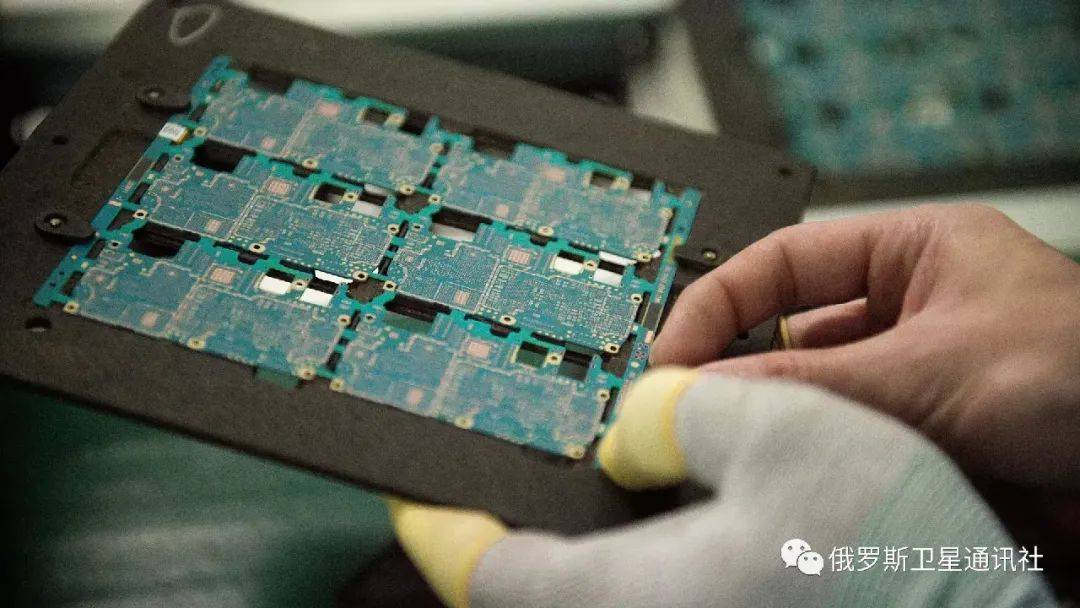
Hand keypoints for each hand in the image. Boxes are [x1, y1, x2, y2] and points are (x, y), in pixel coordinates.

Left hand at [389, 370, 1052, 607]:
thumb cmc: (898, 563)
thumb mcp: (795, 433)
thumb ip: (692, 406)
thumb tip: (637, 419)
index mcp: (624, 596)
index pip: (480, 569)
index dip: (437, 520)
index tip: (410, 490)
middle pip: (533, 581)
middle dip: (505, 521)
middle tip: (498, 459)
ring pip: (599, 585)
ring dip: (578, 529)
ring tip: (585, 463)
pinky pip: (656, 593)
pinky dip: (643, 546)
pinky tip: (678, 501)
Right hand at [652, 204, 1079, 487]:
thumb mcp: (934, 368)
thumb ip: (809, 381)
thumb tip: (702, 391)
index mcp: (914, 257)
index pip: (782, 266)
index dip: (718, 306)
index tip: (672, 359)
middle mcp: (908, 319)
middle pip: (789, 341)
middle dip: (744, 378)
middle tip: (689, 418)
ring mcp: (916, 390)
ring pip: (815, 407)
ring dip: (787, 433)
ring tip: (756, 458)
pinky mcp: (926, 452)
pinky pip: (848, 457)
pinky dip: (821, 475)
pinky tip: (807, 489)